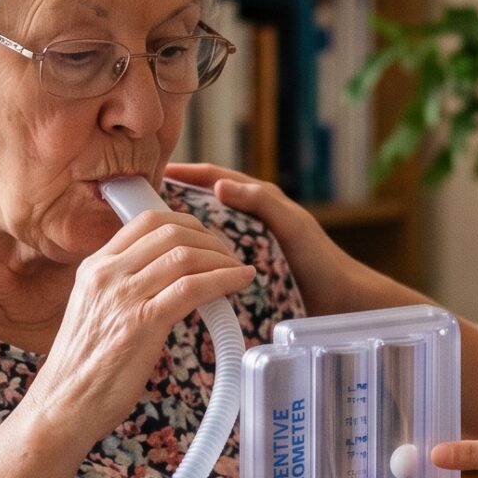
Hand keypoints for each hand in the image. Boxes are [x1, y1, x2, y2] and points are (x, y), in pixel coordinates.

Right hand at [25, 208, 255, 446]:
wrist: (63, 404)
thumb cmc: (84, 368)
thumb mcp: (96, 311)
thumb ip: (122, 288)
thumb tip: (167, 278)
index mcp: (94, 267)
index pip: (146, 221)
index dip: (186, 223)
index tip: (207, 239)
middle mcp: (106, 274)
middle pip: (170, 231)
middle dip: (210, 239)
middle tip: (229, 256)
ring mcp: (123, 297)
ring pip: (185, 255)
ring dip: (222, 258)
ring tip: (238, 270)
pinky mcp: (141, 323)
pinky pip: (193, 287)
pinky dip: (224, 279)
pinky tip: (241, 281)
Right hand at [165, 162, 395, 316]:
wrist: (339, 303)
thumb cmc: (320, 260)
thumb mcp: (292, 225)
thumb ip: (261, 201)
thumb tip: (220, 185)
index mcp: (256, 201)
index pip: (211, 179)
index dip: (183, 174)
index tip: (154, 174)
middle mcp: (245, 221)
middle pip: (199, 206)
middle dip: (172, 203)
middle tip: (137, 211)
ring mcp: (240, 249)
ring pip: (201, 237)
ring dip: (178, 238)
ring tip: (146, 244)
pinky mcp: (239, 275)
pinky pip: (208, 264)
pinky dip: (191, 265)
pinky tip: (171, 274)